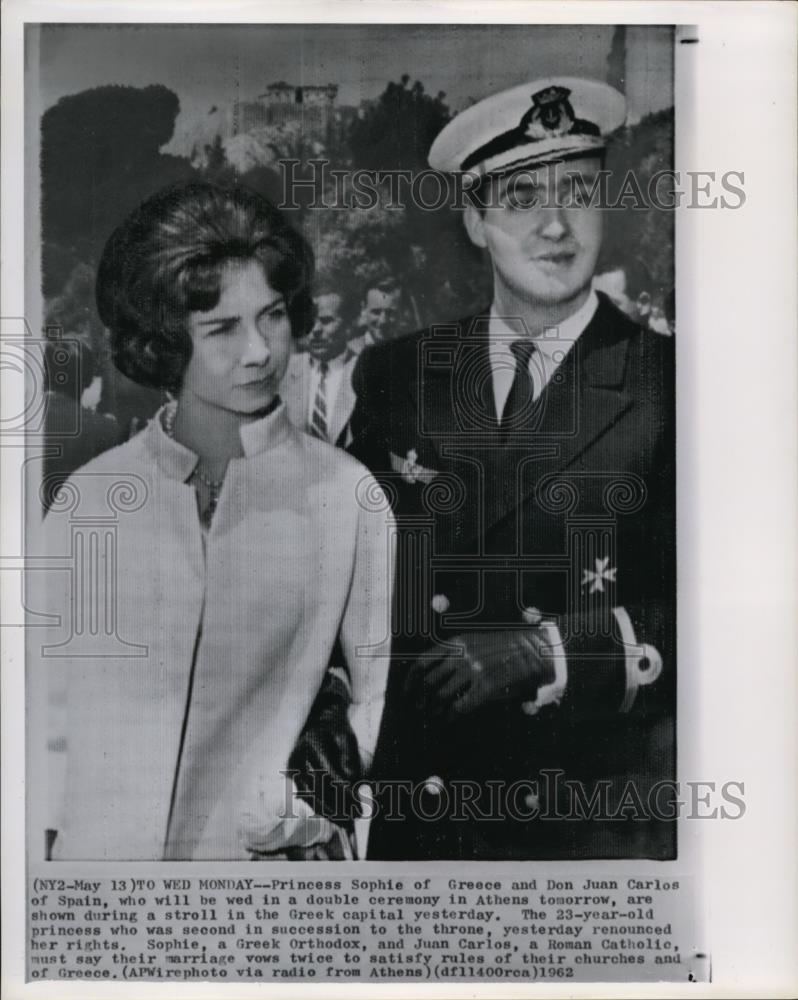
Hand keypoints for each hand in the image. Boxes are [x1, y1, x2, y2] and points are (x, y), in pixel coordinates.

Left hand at [406, 629, 554, 723]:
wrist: (531, 651)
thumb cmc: (501, 648)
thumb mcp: (473, 642)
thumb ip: (453, 655)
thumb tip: (431, 676)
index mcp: (455, 643)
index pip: (421, 662)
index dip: (410, 681)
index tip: (407, 692)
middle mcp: (461, 656)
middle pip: (429, 682)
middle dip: (421, 699)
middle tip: (419, 709)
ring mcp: (473, 671)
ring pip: (442, 696)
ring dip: (434, 710)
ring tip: (434, 716)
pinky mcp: (486, 687)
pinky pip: (460, 706)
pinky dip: (450, 716)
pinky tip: (448, 721)